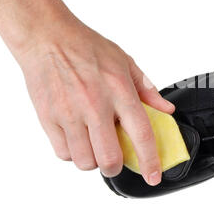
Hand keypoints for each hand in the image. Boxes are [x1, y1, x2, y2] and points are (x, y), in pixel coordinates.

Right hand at [18, 19, 173, 184]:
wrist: (47, 38)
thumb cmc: (86, 47)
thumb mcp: (125, 62)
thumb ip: (147, 90)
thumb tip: (165, 109)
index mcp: (119, 91)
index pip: (141, 134)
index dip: (150, 161)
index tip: (153, 175)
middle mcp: (95, 105)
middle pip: (109, 158)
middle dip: (116, 166)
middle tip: (116, 158)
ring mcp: (70, 114)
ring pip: (85, 161)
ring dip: (93, 159)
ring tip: (94, 142)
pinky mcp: (49, 119)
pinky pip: (63, 153)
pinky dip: (73, 152)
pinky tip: (77, 136)